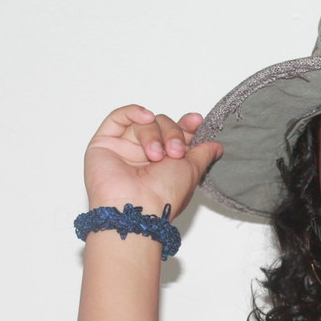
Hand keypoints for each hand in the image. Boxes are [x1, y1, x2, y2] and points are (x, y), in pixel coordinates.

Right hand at [85, 105, 222, 218]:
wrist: (138, 207)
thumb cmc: (164, 195)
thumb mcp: (193, 170)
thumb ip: (203, 153)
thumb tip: (216, 146)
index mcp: (166, 162)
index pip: (175, 134)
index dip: (186, 126)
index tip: (196, 122)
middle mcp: (144, 155)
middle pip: (161, 125)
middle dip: (172, 133)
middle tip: (175, 152)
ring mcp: (124, 149)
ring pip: (143, 123)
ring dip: (154, 134)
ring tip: (155, 155)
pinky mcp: (104, 144)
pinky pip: (117, 118)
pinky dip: (133, 112)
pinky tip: (146, 117)